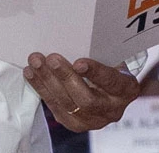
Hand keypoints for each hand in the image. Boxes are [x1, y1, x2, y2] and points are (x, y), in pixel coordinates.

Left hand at [24, 53, 139, 131]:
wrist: (113, 92)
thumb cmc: (112, 67)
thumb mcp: (115, 58)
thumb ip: (101, 51)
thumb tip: (77, 34)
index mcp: (125, 89)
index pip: (110, 81)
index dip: (95, 72)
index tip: (79, 62)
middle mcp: (112, 109)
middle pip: (86, 98)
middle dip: (66, 77)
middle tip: (51, 59)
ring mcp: (93, 120)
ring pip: (67, 105)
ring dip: (48, 83)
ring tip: (36, 64)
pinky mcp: (76, 124)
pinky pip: (56, 109)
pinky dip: (42, 90)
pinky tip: (32, 75)